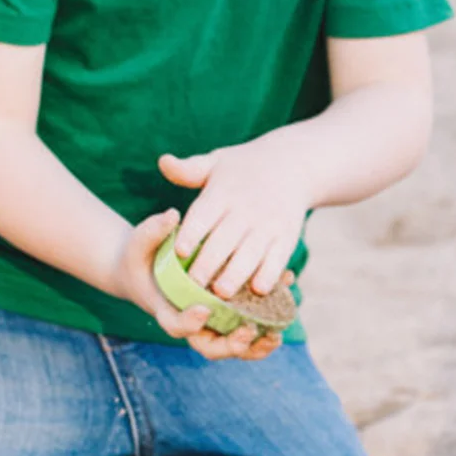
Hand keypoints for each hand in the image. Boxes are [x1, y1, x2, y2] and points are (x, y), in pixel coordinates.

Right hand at [114, 208, 283, 362]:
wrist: (149, 269)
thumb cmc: (142, 256)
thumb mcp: (141, 242)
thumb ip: (153, 231)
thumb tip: (172, 215)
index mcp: (166, 310)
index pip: (176, 325)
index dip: (189, 322)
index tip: (203, 309)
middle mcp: (190, 324)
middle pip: (210, 347)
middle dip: (230, 344)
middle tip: (247, 331)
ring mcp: (210, 325)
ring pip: (233, 345)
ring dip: (255, 345)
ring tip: (275, 336)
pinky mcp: (227, 319)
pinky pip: (247, 332)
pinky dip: (265, 331)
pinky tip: (283, 321)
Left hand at [162, 138, 308, 300]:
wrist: (292, 165)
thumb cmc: (243, 169)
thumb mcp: (215, 162)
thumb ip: (188, 171)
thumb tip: (163, 162)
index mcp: (223, 192)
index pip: (203, 214)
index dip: (191, 233)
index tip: (178, 252)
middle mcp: (246, 209)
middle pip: (224, 239)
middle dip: (209, 263)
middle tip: (193, 286)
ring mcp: (268, 224)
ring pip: (250, 253)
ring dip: (236, 275)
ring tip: (222, 293)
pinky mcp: (287, 237)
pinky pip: (277, 258)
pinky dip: (269, 274)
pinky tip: (258, 290)